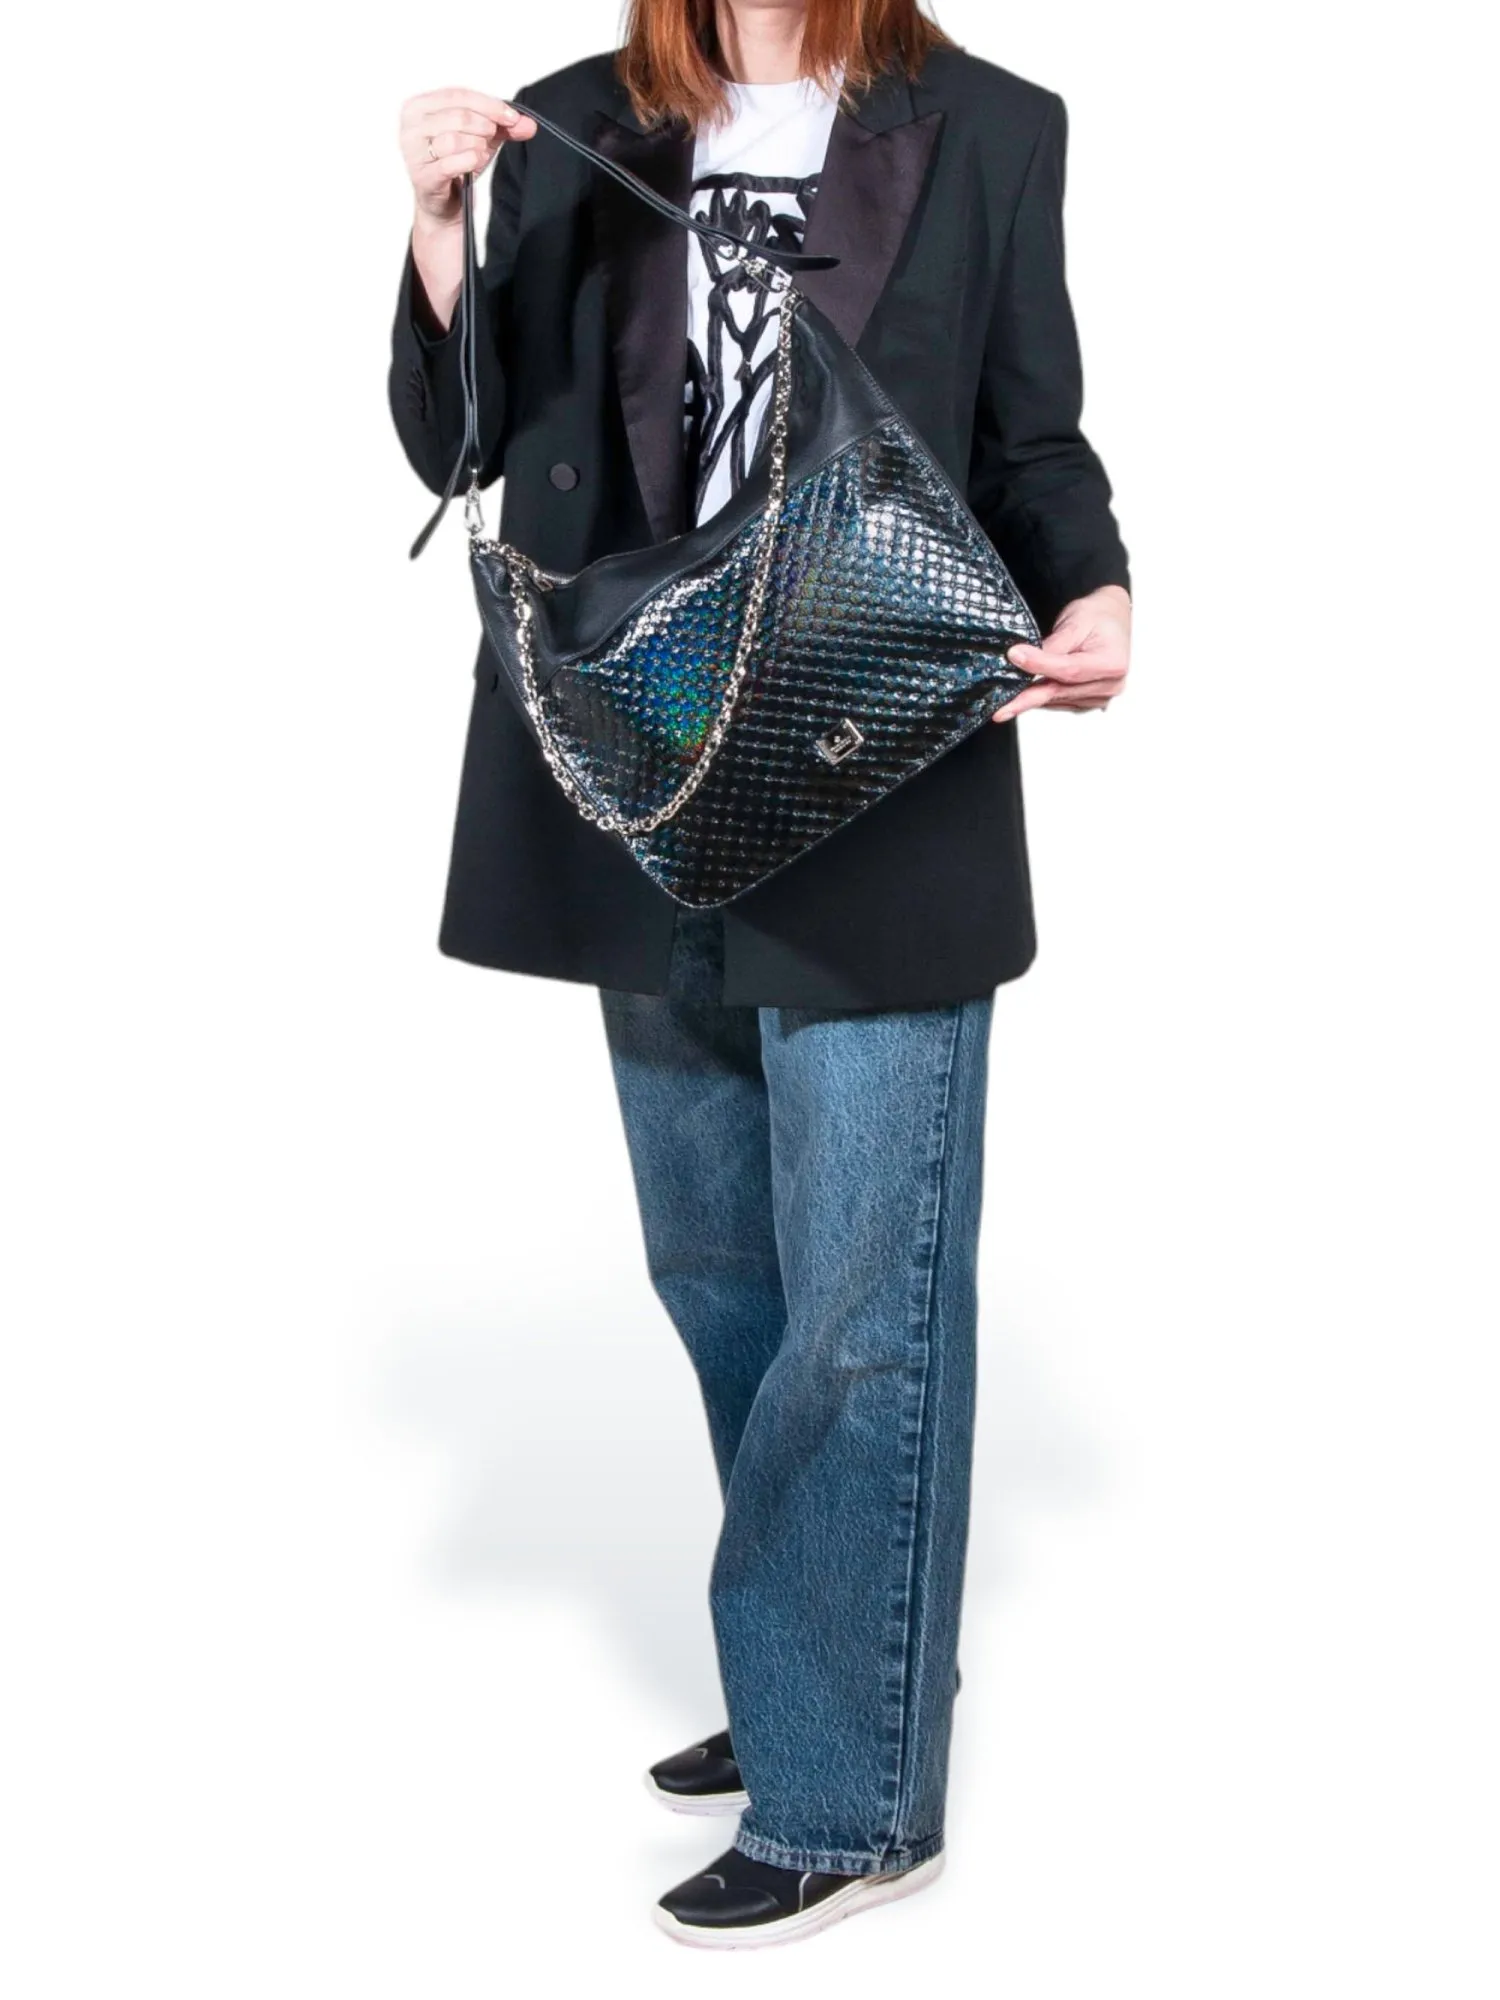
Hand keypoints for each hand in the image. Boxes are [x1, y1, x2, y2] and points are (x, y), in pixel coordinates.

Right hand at [399, 89, 535, 226]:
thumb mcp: (481, 139)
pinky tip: (474, 165)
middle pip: (459, 116)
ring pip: (455, 138)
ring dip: (477, 147)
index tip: (512, 117)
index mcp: (420, 107)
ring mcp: (414, 152)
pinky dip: (470, 162)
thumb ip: (504, 127)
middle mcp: (411, 126)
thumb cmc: (455, 166)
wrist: (443, 205)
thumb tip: (529, 124)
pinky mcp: (423, 176)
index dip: (489, 105)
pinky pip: (452, 163)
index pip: (458, 95)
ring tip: (479, 154)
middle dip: (484, 127)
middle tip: (491, 139)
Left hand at [993, 584, 1131, 720]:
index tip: (1016, 657)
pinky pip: (1059, 702)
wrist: (1113, 620)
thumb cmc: (1098, 616)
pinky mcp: (1088, 702)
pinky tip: (1025, 697)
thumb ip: (1054, 644)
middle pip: (1061, 691)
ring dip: (1031, 699)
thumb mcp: (1077, 621)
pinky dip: (1041, 699)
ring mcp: (1100, 697)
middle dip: (1027, 697)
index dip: (1040, 665)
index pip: (1070, 670)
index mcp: (1112, 663)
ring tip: (1006, 702)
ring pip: (1057, 700)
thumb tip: (1025, 657)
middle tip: (1002, 707)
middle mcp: (1110, 685)